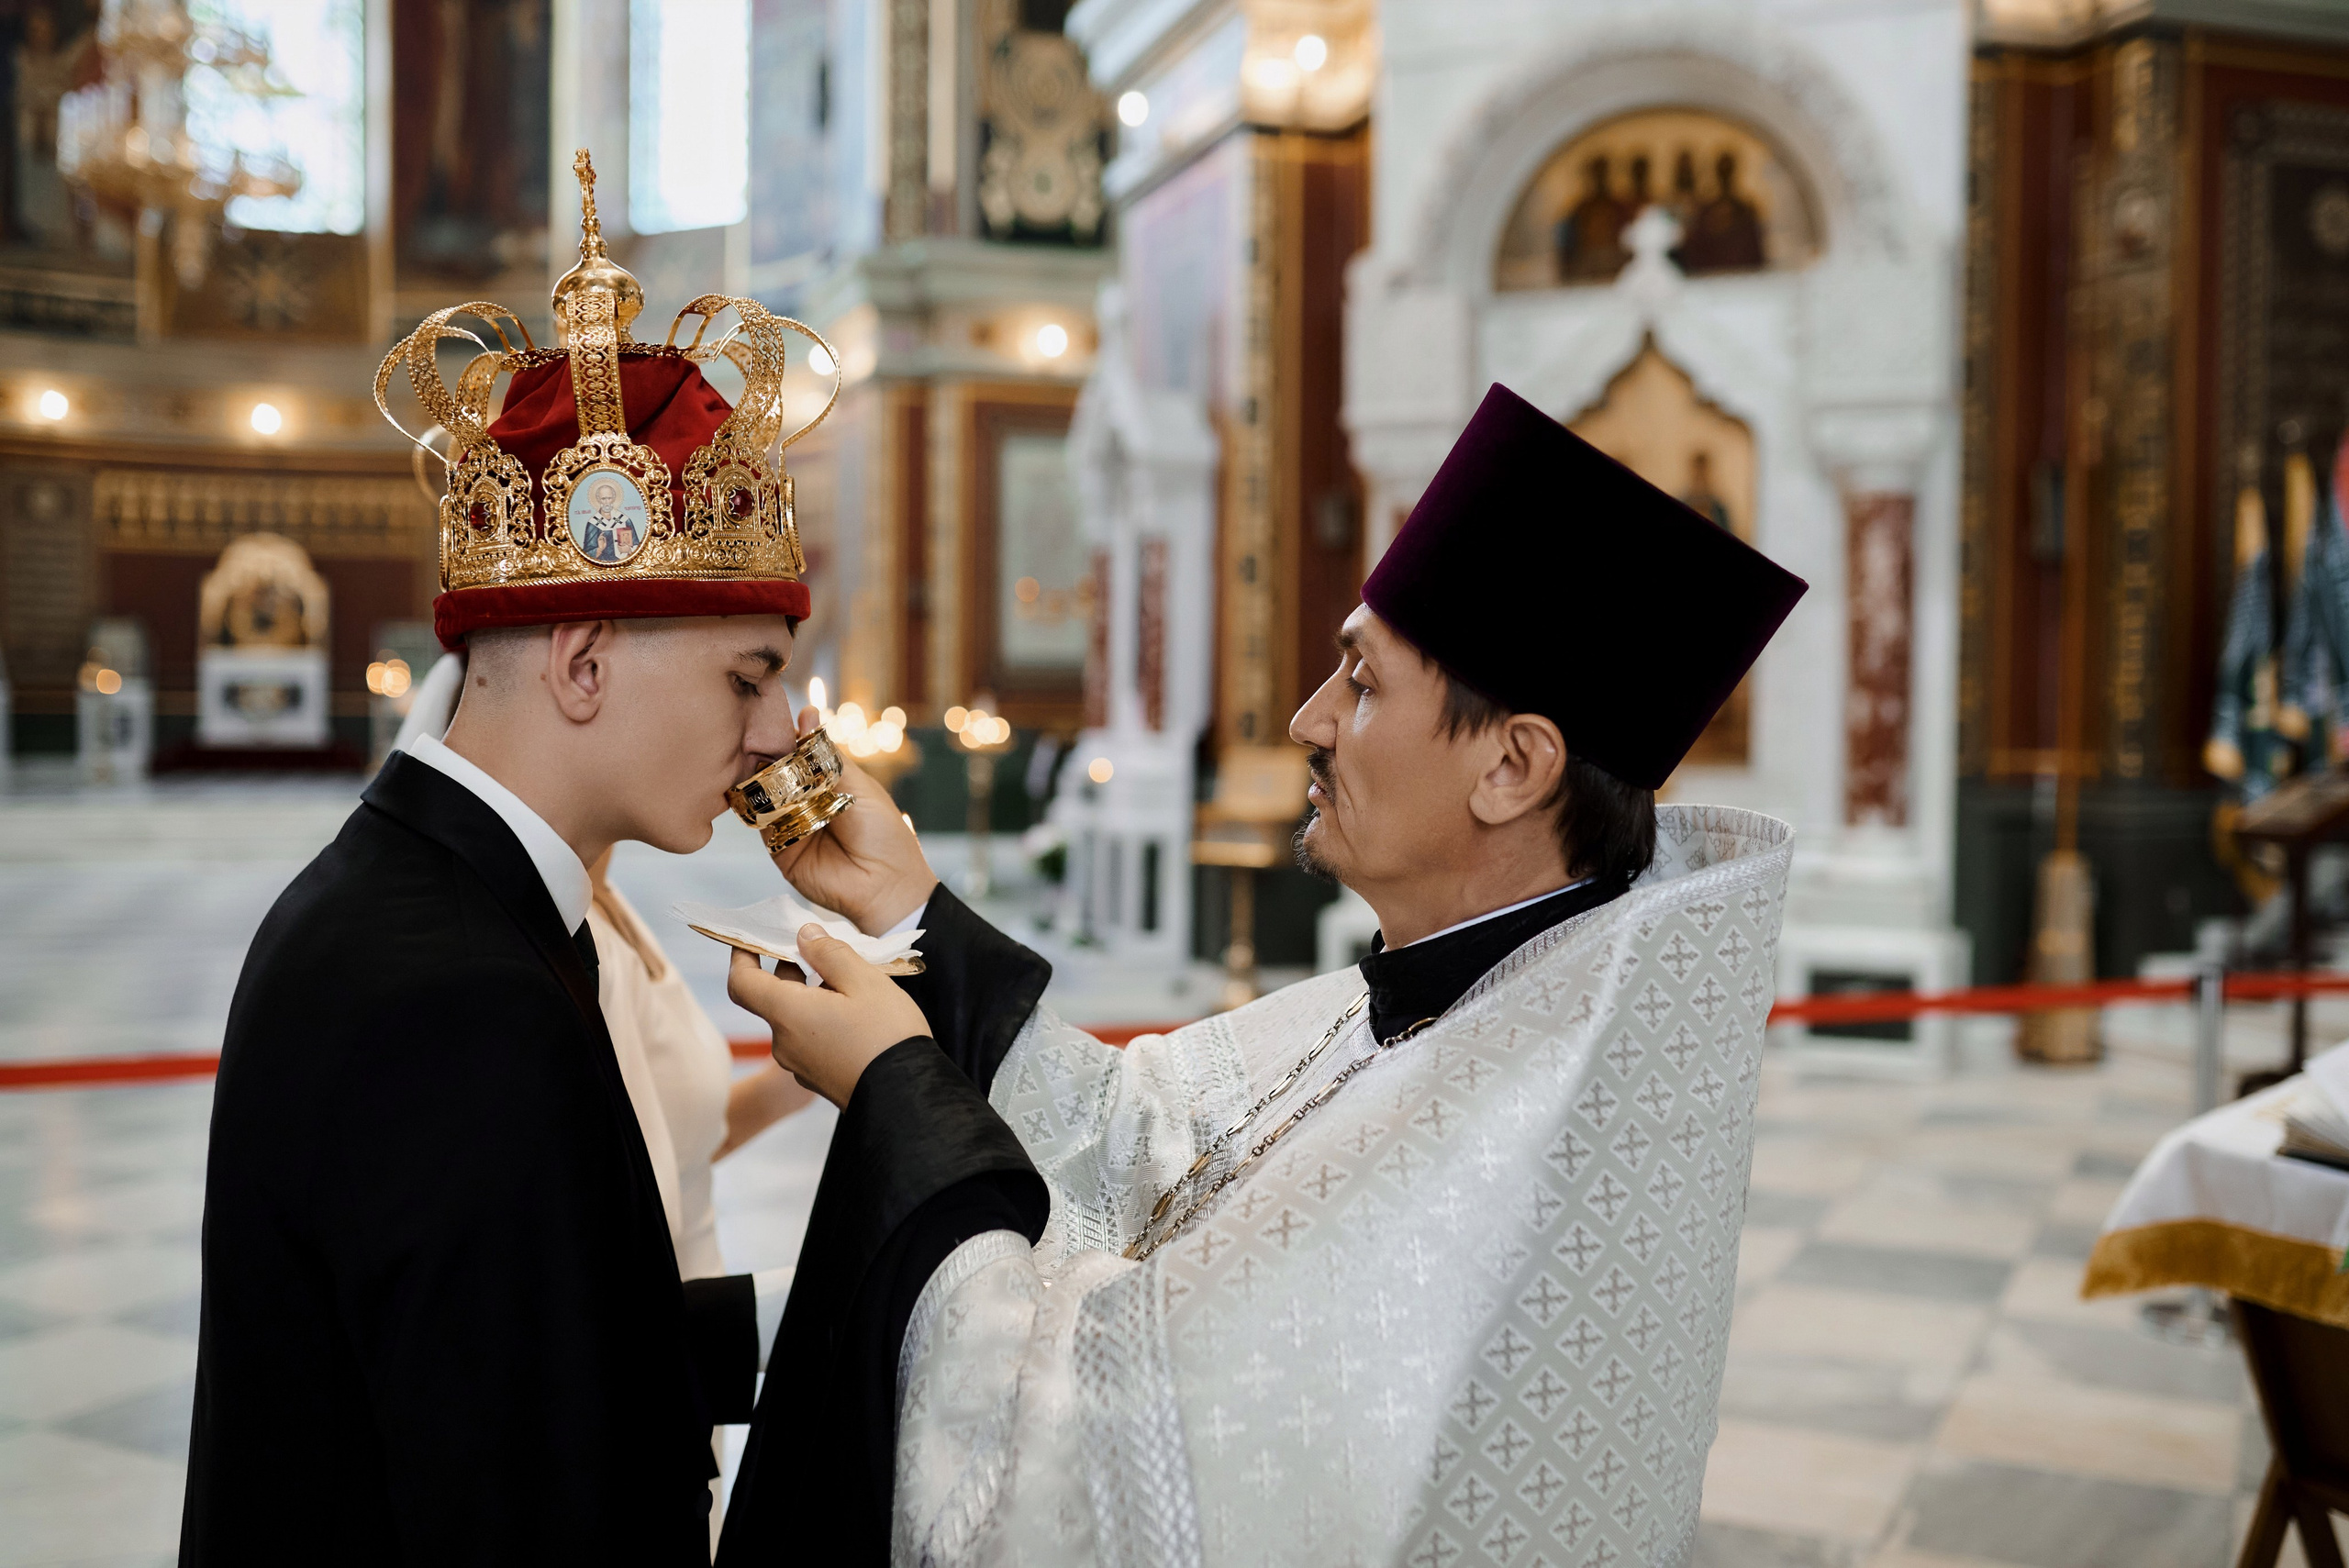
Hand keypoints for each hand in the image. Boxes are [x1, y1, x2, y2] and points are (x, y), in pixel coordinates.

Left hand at [726, 925, 930, 1107]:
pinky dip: (820, 1020)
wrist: (907, 1097)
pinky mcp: (817, 1077)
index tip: (754, 937)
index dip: (742, 956)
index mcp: (788, 1014)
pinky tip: (854, 1015)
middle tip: (823, 950)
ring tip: (850, 984)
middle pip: (771, 998)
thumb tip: (804, 936)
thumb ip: (829, 953)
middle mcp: (784, 1043)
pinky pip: (808, 1039)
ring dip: (811, 996)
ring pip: (794, 1019)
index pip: (741, 983)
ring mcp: (799, 1064)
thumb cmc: (887, 1035)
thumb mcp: (864, 981)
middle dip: (791, 970)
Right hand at [769, 705, 938, 933]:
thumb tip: (808, 715)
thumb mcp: (859, 787)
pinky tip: (760, 792)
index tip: (774, 718)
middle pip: (777, 772)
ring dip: (761, 779)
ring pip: (765, 795)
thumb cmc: (884, 834)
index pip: (799, 753)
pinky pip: (761, 824)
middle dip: (769, 755)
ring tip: (759, 761)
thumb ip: (829, 757)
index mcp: (828, 782)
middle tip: (760, 739)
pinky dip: (759, 808)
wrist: (887, 886)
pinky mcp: (779, 849)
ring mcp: (790, 824)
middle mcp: (805, 801)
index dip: (787, 736)